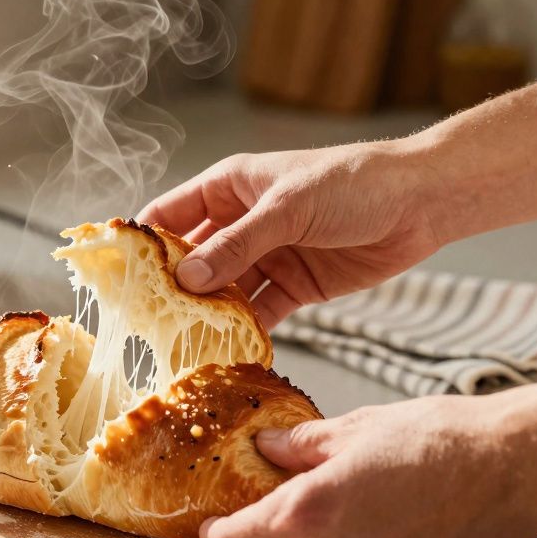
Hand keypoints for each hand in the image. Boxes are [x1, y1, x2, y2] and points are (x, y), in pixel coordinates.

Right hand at [138, 143, 448, 326]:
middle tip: (144, 327)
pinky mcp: (295, 286)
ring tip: (182, 349)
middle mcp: (242, 222)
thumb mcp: (288, 209)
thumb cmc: (353, 183)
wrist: (421, 201)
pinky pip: (260, 313)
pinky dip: (245, 333)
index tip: (115, 276)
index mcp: (229, 187)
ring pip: (224, 292)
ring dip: (207, 318)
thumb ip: (237, 246)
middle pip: (193, 261)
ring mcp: (267, 256)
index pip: (170, 215)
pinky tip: (229, 354)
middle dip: (170, 291)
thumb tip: (187, 280)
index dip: (142, 243)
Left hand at [200, 396, 536, 537]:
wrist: (512, 469)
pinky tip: (383, 534)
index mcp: (308, 513)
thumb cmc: (440, 441)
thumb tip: (268, 447)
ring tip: (338, 521)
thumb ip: (300, 446)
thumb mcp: (355, 428)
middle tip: (272, 523)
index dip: (218, 536)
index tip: (216, 527)